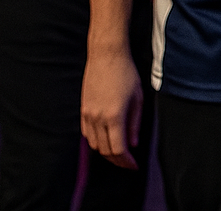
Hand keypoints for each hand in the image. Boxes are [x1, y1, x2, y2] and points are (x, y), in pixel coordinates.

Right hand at [81, 50, 142, 169]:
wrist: (106, 55)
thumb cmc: (126, 73)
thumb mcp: (137, 98)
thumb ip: (134, 123)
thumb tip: (132, 144)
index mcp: (114, 116)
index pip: (118, 149)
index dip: (126, 161)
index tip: (133, 165)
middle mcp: (98, 118)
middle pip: (104, 150)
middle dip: (117, 160)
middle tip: (127, 162)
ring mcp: (87, 114)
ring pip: (94, 144)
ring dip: (105, 151)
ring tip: (118, 152)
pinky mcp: (83, 109)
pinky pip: (87, 133)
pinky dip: (96, 140)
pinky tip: (105, 138)